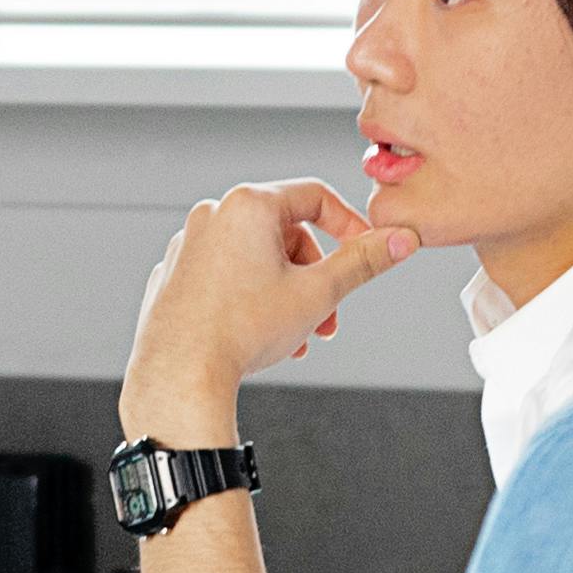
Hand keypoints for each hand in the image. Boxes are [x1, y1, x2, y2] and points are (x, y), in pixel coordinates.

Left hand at [122, 181, 417, 444]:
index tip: (366, 252)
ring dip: (285, 293)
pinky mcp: (172, 275)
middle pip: (285, 232)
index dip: (350, 225)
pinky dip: (248, 298)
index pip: (316, 196)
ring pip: (255, 258)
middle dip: (314, 276)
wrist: (180, 375)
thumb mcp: (318, 293)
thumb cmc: (241, 331)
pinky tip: (255, 334)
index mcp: (248, 205)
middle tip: (326, 318)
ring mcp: (187, 245)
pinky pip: (224, 276)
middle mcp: (212, 215)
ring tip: (293, 336)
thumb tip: (400, 240)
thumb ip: (363, 261)